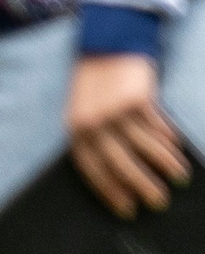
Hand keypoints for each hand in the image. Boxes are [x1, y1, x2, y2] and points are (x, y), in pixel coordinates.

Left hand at [67, 53, 188, 216]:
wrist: (107, 44)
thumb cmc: (95, 85)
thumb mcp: (84, 113)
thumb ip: (95, 139)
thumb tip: (117, 173)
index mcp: (76, 131)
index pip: (93, 170)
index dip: (110, 192)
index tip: (126, 209)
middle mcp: (94, 124)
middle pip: (119, 163)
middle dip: (139, 186)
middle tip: (156, 204)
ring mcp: (116, 111)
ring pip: (143, 146)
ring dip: (164, 165)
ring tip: (178, 180)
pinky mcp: (138, 98)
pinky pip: (156, 126)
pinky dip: (168, 141)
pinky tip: (178, 152)